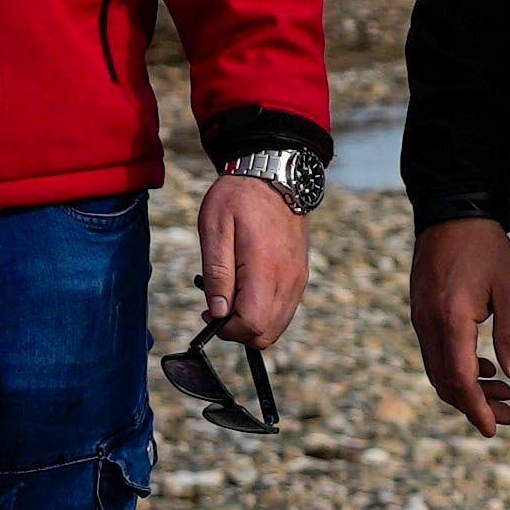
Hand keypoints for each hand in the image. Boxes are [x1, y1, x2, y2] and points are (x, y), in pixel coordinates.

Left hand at [199, 169, 313, 350]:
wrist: (274, 176)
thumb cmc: (239, 198)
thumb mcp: (214, 229)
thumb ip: (217, 273)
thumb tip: (218, 311)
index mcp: (265, 270)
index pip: (252, 324)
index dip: (227, 329)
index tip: (210, 314)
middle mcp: (288, 280)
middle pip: (267, 333)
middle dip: (238, 331)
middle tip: (218, 309)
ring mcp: (297, 279)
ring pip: (278, 325)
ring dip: (252, 322)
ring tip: (231, 297)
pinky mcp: (299, 276)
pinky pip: (285, 310)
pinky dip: (265, 312)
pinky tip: (247, 290)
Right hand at [414, 216, 509, 431]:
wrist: (451, 212)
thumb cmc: (485, 247)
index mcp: (451, 322)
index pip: (460, 381)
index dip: (476, 410)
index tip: (493, 429)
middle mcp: (428, 324)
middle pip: (445, 382)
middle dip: (475, 405)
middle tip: (506, 415)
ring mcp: (420, 318)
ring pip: (438, 370)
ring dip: (468, 388)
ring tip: (503, 393)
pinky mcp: (421, 312)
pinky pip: (435, 352)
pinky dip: (458, 368)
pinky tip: (485, 367)